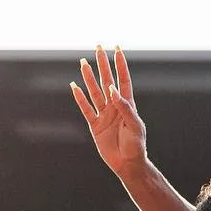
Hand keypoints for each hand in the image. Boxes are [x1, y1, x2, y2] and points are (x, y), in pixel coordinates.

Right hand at [71, 46, 146, 176]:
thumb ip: (125, 107)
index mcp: (127, 105)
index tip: (117, 49)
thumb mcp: (135, 126)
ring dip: (88, 77)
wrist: (128, 164)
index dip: (120, 64)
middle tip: (97, 47)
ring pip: (94, 91)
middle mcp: (114, 106)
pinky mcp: (95, 125)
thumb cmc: (136, 146)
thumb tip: (113, 89)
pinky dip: (79, 98)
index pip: (123, 80)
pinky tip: (74, 86)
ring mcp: (104, 115)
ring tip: (83, 62)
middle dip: (102, 64)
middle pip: (106, 80)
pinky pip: (85, 109)